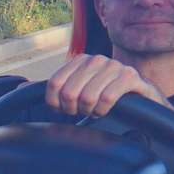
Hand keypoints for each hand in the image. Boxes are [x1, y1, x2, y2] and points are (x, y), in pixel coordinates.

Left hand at [45, 54, 166, 116]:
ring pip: (87, 96)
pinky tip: (104, 111)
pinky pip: (107, 98)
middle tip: (82, 113)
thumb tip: (31, 90)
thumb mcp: (83, 89)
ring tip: (94, 111)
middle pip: (69, 91)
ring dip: (89, 111)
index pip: (55, 83)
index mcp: (82, 60)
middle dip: (73, 109)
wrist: (143, 99)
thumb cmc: (108, 96)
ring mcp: (115, 66)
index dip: (55, 103)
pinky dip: (102, 110)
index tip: (64, 110)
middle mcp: (97, 60)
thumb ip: (61, 89)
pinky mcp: (131, 76)